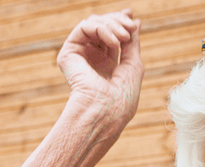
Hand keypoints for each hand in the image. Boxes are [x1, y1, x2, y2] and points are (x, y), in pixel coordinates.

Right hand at [57, 9, 143, 127]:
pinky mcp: (68, 53)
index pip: (111, 36)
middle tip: (130, 26)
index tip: (132, 17)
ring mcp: (79, 56)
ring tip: (124, 37)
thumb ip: (132, 43)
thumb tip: (135, 21)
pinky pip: (84, 27)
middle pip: (103, 26)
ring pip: (93, 24)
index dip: (120, 22)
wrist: (105, 112)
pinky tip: (114, 41)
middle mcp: (91, 59)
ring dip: (113, 25)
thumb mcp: (133, 65)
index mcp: (106, 65)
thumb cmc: (122, 98)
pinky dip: (102, 28)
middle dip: (119, 21)